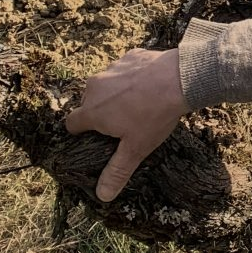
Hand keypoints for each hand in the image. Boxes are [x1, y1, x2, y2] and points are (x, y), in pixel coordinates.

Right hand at [64, 47, 188, 201]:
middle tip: (124, 123)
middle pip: (89, 103)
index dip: (81, 132)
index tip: (94, 137)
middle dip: (102, 112)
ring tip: (141, 103)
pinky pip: (126, 69)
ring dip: (117, 93)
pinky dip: (134, 77)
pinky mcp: (130, 56)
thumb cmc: (154, 115)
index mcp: (91, 111)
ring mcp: (111, 68)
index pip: (72, 123)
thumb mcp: (136, 148)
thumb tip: (102, 196)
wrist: (179, 79)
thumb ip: (117, 171)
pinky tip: (152, 85)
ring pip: (107, 84)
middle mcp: (94, 87)